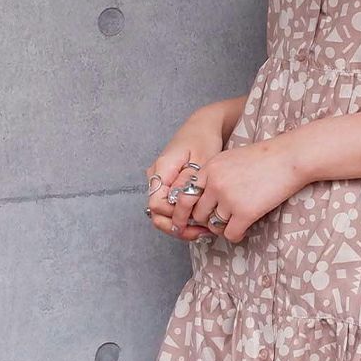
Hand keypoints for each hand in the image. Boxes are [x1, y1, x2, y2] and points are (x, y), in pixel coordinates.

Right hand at [146, 112, 226, 240]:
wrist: (204, 126)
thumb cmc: (204, 139)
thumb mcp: (201, 160)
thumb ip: (188, 182)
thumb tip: (179, 203)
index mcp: (161, 170)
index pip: (157, 205)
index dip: (174, 217)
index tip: (196, 223)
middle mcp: (156, 177)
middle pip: (156, 213)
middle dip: (176, 227)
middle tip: (199, 234)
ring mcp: (160, 181)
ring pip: (163, 212)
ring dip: (180, 224)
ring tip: (203, 229)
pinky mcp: (168, 184)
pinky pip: (170, 205)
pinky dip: (183, 215)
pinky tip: (200, 219)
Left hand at [169, 136, 312, 242]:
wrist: (289, 158)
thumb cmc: (265, 158)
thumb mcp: (231, 159)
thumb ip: (214, 176)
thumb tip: (205, 199)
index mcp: (209, 169)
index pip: (186, 195)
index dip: (190, 209)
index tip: (194, 217)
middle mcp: (214, 184)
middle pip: (199, 214)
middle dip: (207, 221)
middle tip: (219, 222)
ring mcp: (229, 199)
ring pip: (215, 226)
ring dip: (224, 228)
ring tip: (235, 224)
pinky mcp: (245, 212)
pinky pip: (231, 234)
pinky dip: (236, 235)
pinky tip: (244, 229)